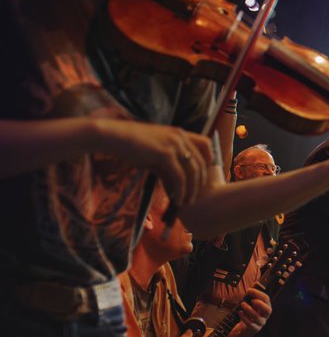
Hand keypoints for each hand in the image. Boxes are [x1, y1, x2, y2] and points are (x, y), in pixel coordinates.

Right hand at [99, 120, 214, 207]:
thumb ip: (168, 166)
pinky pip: (179, 177)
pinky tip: (178, 200)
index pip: (206, 145)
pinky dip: (181, 191)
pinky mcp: (165, 155)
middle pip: (201, 162)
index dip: (208, 162)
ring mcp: (174, 145)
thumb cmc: (130, 146)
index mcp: (179, 133)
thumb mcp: (154, 154)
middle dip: (200, 182)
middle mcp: (180, 137)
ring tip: (187, 202)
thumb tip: (176, 185)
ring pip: (193, 172)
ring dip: (192, 190)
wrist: (112, 137)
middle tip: (195, 196)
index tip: (202, 178)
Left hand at [233, 288, 271, 335]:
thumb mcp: (251, 304)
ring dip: (249, 309)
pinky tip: (240, 313)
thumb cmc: (248, 314)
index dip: (258, 294)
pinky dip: (245, 318)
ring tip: (242, 304)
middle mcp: (265, 316)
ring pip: (257, 317)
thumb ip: (253, 295)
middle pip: (268, 310)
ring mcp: (260, 323)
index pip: (266, 299)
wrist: (243, 330)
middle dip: (260, 304)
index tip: (249, 290)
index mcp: (265, 307)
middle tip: (252, 300)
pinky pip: (250, 324)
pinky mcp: (253, 329)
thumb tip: (255, 284)